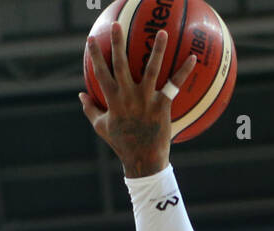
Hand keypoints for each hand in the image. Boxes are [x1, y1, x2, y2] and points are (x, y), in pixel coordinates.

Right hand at [79, 23, 197, 176]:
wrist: (143, 161)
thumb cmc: (122, 144)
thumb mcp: (102, 128)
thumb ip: (90, 109)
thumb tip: (80, 95)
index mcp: (113, 100)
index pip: (100, 73)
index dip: (95, 55)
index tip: (91, 39)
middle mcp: (128, 96)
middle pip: (121, 64)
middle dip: (118, 43)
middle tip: (117, 25)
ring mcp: (146, 100)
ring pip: (151, 69)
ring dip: (157, 49)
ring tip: (162, 32)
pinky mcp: (162, 106)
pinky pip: (174, 85)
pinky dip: (183, 71)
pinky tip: (193, 58)